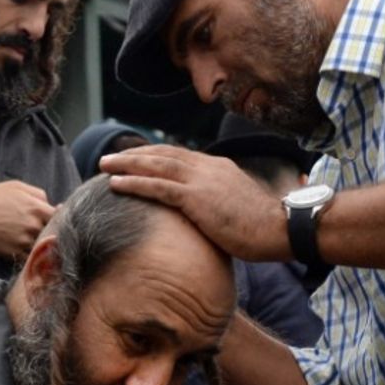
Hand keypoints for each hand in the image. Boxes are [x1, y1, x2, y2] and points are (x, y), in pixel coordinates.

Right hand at [0, 180, 54, 259]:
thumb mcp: (15, 186)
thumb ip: (37, 193)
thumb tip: (50, 203)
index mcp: (36, 207)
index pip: (60, 216)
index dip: (59, 217)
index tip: (54, 219)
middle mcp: (34, 225)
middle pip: (53, 231)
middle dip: (50, 230)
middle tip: (44, 230)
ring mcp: (25, 241)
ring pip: (43, 245)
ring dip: (42, 243)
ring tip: (33, 240)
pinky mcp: (15, 253)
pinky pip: (31, 257)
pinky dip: (31, 255)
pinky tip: (26, 249)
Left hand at [99, 145, 289, 261]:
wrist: (280, 229)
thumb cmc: (263, 227)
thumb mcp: (236, 206)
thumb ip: (217, 202)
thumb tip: (205, 213)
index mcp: (218, 167)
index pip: (179, 156)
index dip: (153, 156)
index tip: (134, 158)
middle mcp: (207, 167)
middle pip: (163, 155)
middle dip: (134, 155)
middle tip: (111, 157)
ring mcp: (201, 180)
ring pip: (155, 166)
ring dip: (126, 163)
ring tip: (104, 164)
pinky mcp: (196, 198)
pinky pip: (157, 187)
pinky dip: (134, 182)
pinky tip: (115, 183)